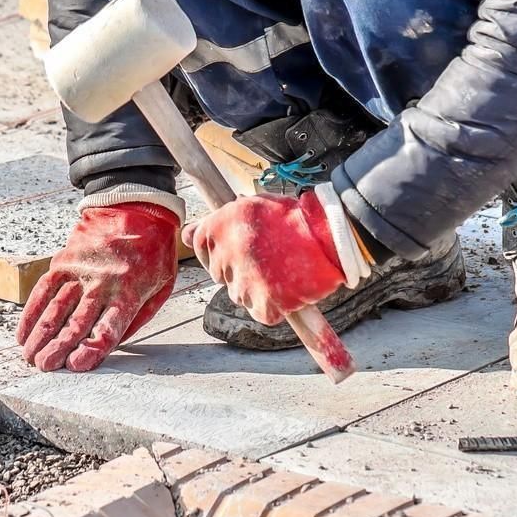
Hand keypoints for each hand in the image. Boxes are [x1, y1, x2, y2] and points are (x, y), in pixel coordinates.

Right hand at [17, 202, 178, 371]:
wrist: (138, 205)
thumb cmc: (154, 251)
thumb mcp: (163, 284)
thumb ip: (140, 315)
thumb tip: (112, 343)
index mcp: (129, 292)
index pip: (108, 327)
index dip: (91, 349)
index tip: (75, 365)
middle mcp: (102, 283)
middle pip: (77, 322)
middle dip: (58, 348)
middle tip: (43, 367)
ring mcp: (80, 271)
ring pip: (56, 308)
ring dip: (41, 335)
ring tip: (29, 356)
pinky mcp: (64, 261)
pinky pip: (44, 290)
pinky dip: (32, 312)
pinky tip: (23, 332)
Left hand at [181, 193, 343, 325]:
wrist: (330, 234)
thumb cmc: (293, 218)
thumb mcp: (250, 207)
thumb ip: (217, 222)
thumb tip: (186, 235)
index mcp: (220, 227)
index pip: (200, 245)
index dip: (217, 248)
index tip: (236, 248)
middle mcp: (226, 255)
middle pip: (219, 272)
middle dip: (237, 267)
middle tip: (266, 258)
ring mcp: (243, 282)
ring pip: (238, 293)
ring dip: (254, 287)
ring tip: (280, 270)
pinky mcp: (263, 305)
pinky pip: (260, 310)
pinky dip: (272, 305)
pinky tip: (287, 287)